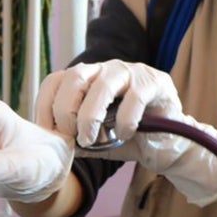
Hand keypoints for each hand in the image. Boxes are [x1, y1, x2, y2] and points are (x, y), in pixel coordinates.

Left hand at [36, 62, 216, 205]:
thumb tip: (52, 146)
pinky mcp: (155, 82)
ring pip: (102, 84)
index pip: (56, 80)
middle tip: (71, 136)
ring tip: (92, 139)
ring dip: (90, 115)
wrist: (171, 145)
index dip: (45, 105)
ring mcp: (131, 72)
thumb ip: (76, 140)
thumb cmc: (133, 139)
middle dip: (65, 109)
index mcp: (89, 80)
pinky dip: (125, 119)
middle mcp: (106, 70)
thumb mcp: (99, 142)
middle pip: (74, 76)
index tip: (47, 133)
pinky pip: (134, 97)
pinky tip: (125, 135)